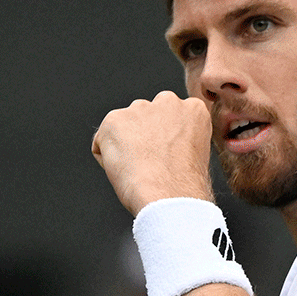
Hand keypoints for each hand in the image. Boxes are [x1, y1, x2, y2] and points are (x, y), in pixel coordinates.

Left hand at [92, 90, 214, 214]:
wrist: (168, 194)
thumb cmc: (183, 185)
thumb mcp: (194, 154)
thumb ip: (179, 139)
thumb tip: (162, 145)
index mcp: (193, 110)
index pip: (173, 119)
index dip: (167, 142)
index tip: (167, 157)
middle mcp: (168, 101)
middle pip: (147, 117)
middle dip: (145, 135)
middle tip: (150, 162)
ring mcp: (139, 109)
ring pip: (125, 127)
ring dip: (125, 144)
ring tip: (137, 169)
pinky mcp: (114, 120)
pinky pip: (102, 141)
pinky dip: (107, 158)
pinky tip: (124, 172)